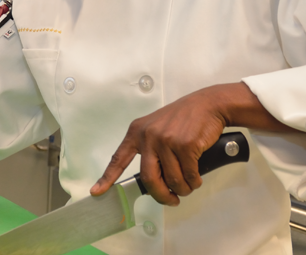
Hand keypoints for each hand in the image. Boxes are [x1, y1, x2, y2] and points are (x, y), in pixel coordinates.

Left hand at [90, 86, 227, 205]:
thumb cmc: (185, 117)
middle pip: (149, 179)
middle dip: (161, 196)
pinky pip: (188, 175)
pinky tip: (196, 178)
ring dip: (182, 189)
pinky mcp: (185, 145)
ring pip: (172, 180)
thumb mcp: (158, 127)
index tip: (97, 191)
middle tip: (171, 200)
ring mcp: (167, 140)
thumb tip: (153, 180)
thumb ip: (151, 148)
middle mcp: (149, 136)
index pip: (119, 158)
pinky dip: (193, 181)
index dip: (107, 178)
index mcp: (138, 132)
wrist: (209, 104)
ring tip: (188, 185)